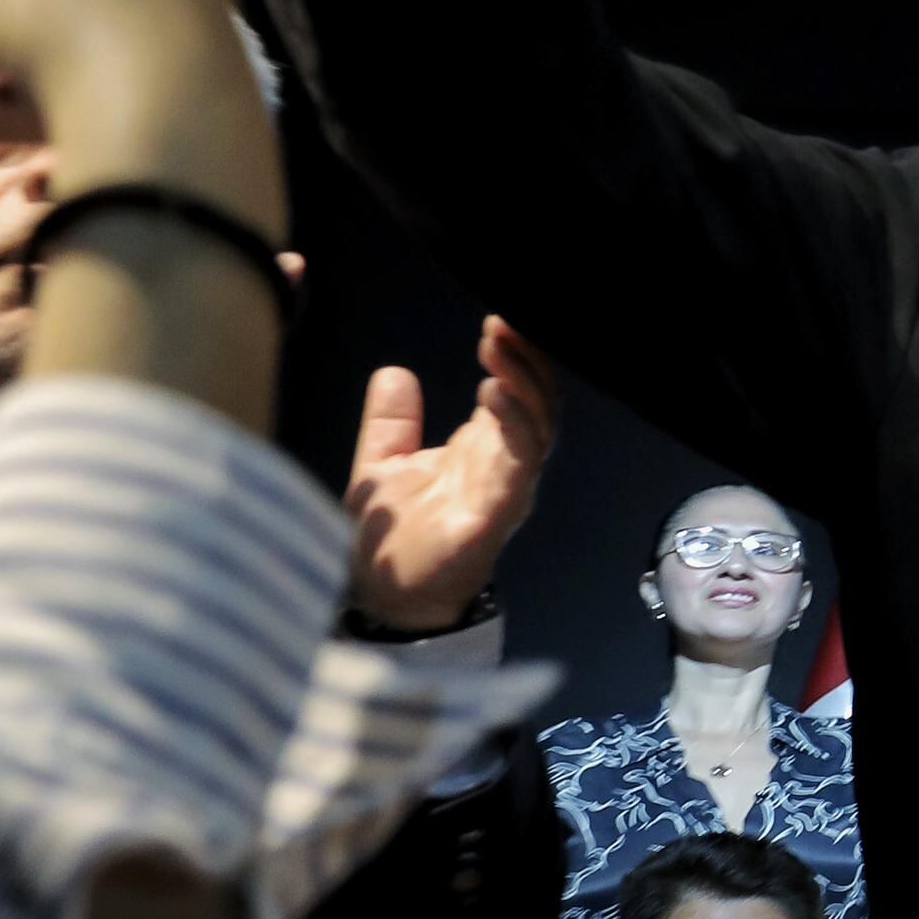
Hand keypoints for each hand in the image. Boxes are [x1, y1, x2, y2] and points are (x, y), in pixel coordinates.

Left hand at [346, 316, 559, 630]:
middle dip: (526, 358)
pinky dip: (513, 427)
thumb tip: (394, 372)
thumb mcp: (380, 466)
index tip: (496, 317)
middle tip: (501, 321)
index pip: (517, 391)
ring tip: (496, 350)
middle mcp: (504, 466)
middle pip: (538, 402)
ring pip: (537, 429)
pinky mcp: (494, 516)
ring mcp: (504, 490)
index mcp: (482, 450)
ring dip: (523, 385)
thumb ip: (390, 423)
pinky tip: (491, 395)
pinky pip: (518, 464)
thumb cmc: (387, 539)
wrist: (379, 600)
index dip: (516, 354)